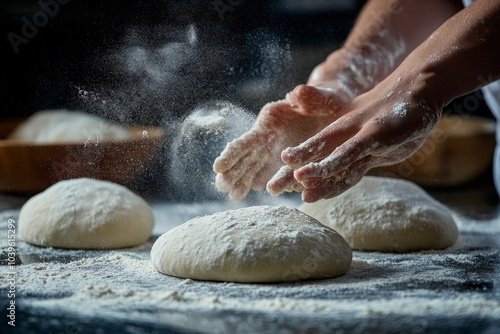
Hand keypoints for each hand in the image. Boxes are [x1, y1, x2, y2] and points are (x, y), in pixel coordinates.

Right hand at [213, 95, 338, 200]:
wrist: (338, 110)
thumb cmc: (329, 99)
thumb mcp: (323, 96)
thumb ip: (310, 97)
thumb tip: (298, 92)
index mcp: (271, 121)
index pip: (248, 140)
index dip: (233, 154)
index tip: (219, 167)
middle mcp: (270, 138)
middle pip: (248, 158)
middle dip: (234, 172)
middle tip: (222, 188)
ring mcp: (278, 152)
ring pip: (258, 169)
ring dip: (245, 182)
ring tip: (234, 196)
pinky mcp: (290, 162)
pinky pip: (278, 175)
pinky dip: (269, 183)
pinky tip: (258, 192)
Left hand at [273, 76, 441, 202]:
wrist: (418, 85)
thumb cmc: (396, 114)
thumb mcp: (376, 137)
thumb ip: (360, 155)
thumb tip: (349, 170)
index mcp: (343, 135)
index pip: (317, 156)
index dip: (299, 171)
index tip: (281, 187)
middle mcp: (346, 135)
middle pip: (316, 158)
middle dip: (293, 174)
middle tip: (270, 189)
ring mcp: (359, 135)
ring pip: (328, 157)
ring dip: (307, 171)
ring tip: (284, 184)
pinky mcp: (375, 134)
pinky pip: (349, 154)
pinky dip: (329, 165)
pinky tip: (309, 174)